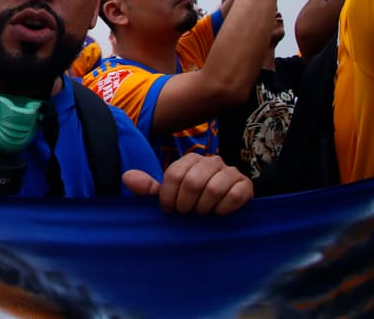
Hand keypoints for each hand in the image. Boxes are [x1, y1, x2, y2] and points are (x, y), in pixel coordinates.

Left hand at [124, 153, 252, 213]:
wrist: (222, 213)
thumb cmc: (191, 203)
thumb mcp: (170, 196)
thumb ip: (149, 188)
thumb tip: (127, 177)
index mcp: (191, 160)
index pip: (175, 175)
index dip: (169, 197)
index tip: (170, 210)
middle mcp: (212, 161)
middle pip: (193, 182)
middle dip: (186, 205)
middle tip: (187, 213)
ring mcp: (231, 172)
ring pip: (213, 189)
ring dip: (204, 208)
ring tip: (202, 214)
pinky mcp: (246, 185)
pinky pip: (235, 196)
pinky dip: (224, 209)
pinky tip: (219, 214)